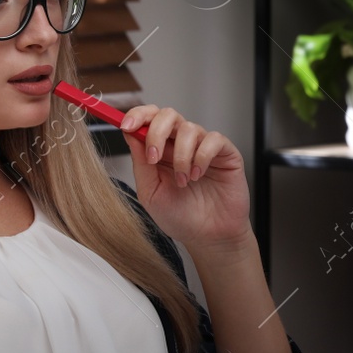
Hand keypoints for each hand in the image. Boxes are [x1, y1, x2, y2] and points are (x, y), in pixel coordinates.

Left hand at [117, 104, 251, 252]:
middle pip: (167, 114)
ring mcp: (203, 147)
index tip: (126, 126)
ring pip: (189, 128)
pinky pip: (213, 139)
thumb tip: (130, 134)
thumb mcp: (150, 192)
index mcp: (160, 150)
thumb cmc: (180, 217)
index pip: (148, 120)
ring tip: (183, 181)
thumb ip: (141, 163)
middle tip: (154, 158)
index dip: (137, 116)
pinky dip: (202, 156)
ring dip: (181, 156)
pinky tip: (198, 175)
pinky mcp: (225, 153)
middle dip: (156, 132)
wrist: (208, 237)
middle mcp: (181, 144)